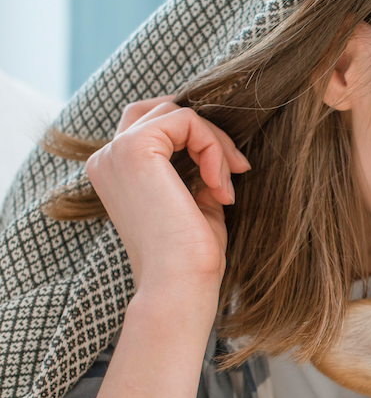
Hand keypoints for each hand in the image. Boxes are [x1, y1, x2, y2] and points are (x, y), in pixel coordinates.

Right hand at [85, 96, 250, 303]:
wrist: (179, 286)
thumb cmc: (192, 258)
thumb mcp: (196, 204)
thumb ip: (197, 172)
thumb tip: (218, 148)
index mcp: (116, 173)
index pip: (155, 126)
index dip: (198, 140)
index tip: (230, 177)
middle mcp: (107, 158)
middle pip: (161, 111)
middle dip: (206, 134)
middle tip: (236, 170)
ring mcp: (115, 152)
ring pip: (178, 114)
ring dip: (215, 145)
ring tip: (224, 188)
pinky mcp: (133, 149)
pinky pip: (185, 120)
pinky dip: (213, 148)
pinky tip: (218, 187)